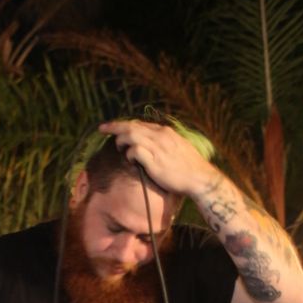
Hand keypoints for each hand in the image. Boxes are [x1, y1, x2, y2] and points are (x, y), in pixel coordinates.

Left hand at [98, 119, 213, 196]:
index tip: (115, 127)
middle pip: (132, 125)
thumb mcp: (178, 147)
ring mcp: (157, 147)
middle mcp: (160, 136)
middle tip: (102, 129)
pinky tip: (130, 160)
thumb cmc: (190, 167)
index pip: (141, 124)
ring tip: (119, 148)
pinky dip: (129, 154)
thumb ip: (165, 143)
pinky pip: (135, 151)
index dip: (126, 124)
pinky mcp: (154, 161)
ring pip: (131, 135)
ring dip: (121, 140)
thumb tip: (154, 145)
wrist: (200, 178)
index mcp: (165, 132)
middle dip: (115, 126)